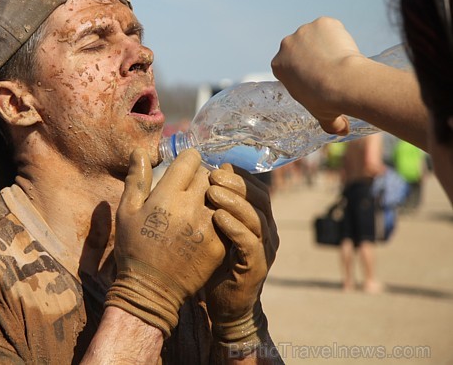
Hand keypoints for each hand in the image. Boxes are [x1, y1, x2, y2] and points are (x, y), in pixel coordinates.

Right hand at [105, 148, 226, 337]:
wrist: (151, 290)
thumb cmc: (134, 248)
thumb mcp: (127, 211)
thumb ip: (137, 179)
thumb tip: (139, 151)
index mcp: (168, 195)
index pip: (191, 159)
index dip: (187, 160)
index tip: (183, 169)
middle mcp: (192, 207)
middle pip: (210, 175)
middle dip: (201, 177)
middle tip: (191, 188)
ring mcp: (209, 227)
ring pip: (222, 197)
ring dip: (214, 197)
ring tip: (201, 206)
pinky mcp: (220, 244)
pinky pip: (227, 219)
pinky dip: (221, 218)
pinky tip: (206, 226)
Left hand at [204, 164, 278, 353]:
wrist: (226, 305)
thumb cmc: (217, 262)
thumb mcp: (215, 229)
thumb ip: (214, 205)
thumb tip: (203, 173)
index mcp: (259, 219)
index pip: (256, 188)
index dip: (238, 175)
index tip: (215, 165)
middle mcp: (267, 232)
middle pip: (260, 198)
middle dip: (236, 183)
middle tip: (213, 174)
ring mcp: (265, 250)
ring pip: (257, 218)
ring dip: (235, 202)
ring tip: (212, 191)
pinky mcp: (257, 268)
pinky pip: (250, 243)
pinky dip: (235, 228)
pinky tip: (217, 218)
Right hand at [271, 17, 365, 135]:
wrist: (342, 82)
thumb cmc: (327, 101)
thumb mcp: (322, 116)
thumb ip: (329, 123)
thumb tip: (341, 131)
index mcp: (278, 65)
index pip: (288, 63)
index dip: (303, 69)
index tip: (316, 76)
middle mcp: (286, 45)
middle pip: (299, 46)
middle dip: (311, 54)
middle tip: (329, 67)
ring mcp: (304, 31)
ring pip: (316, 34)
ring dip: (325, 43)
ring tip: (340, 59)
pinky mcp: (323, 22)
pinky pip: (331, 27)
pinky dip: (339, 34)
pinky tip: (346, 49)